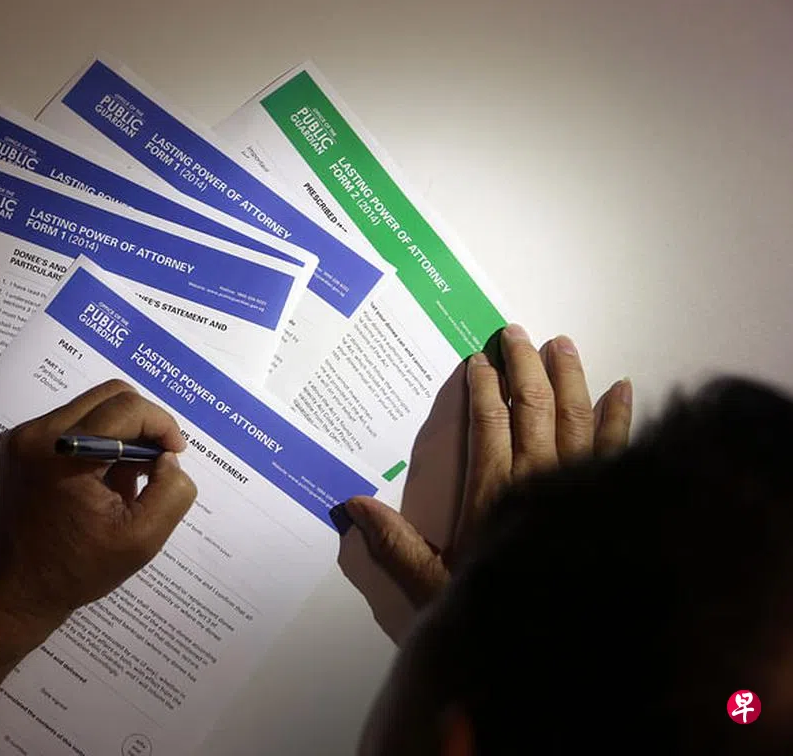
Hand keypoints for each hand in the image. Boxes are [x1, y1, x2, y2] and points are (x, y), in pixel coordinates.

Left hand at [0, 379, 197, 627]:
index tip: (175, 455)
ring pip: (95, 406)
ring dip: (124, 432)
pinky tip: (106, 480)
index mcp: (64, 454)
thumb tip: (168, 457)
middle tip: (157, 462)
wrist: (19, 589)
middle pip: (111, 395)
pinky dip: (103, 440)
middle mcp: (40, 433)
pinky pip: (78, 422)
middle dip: (145, 423)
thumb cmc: (79, 568)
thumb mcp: (142, 539)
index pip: (127, 408)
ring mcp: (28, 436)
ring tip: (129, 479)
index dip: (162, 425)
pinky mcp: (26, 444)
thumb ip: (171, 492)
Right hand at [343, 324, 632, 608]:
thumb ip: (397, 545)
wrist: (561, 641)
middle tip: (515, 333)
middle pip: (533, 407)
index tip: (477, 360)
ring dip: (569, 376)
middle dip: (524, 365)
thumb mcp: (434, 585)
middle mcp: (539, 478)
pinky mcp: (609, 495)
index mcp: (495, 493)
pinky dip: (620, 415)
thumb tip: (352, 506)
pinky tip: (622, 387)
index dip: (482, 388)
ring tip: (561, 343)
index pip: (488, 423)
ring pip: (576, 417)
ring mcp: (578, 484)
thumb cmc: (498, 615)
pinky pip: (617, 446)